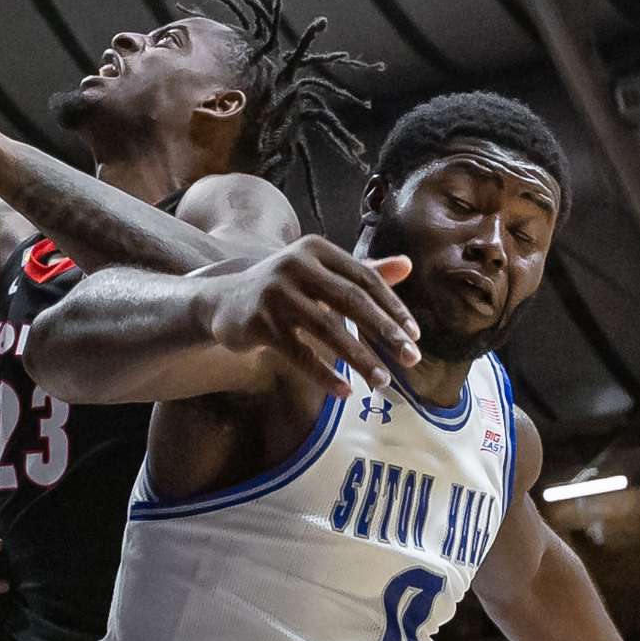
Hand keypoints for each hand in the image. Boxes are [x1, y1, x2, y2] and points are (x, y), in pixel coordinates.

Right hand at [203, 238, 423, 394]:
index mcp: (317, 250)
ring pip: (327, 329)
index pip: (365, 278)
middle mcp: (296, 265)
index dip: (393, 307)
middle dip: (385, 332)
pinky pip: (299, 353)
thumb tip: (408, 265)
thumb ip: (362, 272)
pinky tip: (345, 390)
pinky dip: (324, 374)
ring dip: (359, 358)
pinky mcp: (260, 323)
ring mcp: (276, 294)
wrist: (223, 302)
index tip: (415, 335)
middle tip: (412, 359)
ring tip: (382, 381)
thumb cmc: (284, 289)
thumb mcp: (320, 274)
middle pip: (351, 300)